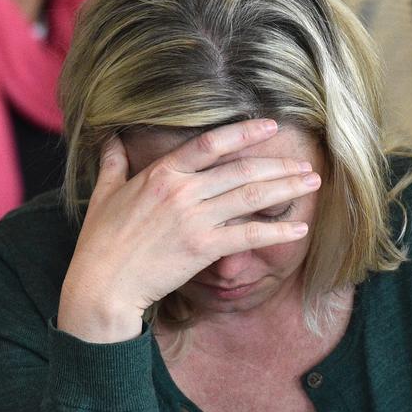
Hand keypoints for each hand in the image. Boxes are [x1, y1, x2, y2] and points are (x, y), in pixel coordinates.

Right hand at [58, 119, 318, 341]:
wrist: (102, 284)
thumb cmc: (100, 241)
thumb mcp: (104, 195)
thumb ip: (113, 163)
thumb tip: (109, 138)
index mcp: (162, 174)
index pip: (210, 144)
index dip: (244, 132)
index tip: (270, 126)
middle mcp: (183, 191)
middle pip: (241, 170)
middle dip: (278, 165)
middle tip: (305, 163)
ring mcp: (195, 219)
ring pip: (251, 197)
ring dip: (286, 188)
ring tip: (311, 183)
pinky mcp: (204, 248)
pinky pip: (248, 236)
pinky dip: (276, 231)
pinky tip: (298, 228)